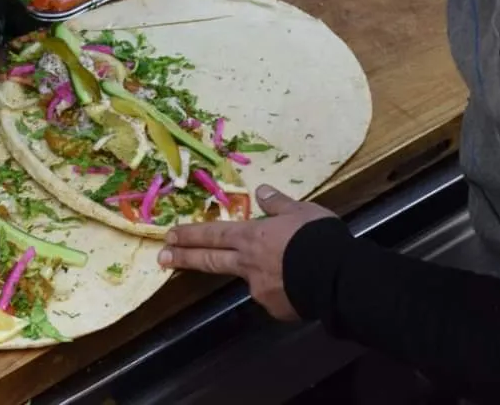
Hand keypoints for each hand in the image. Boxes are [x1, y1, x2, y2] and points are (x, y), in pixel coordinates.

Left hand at [158, 185, 336, 320]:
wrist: (337, 277)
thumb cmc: (318, 237)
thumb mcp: (300, 210)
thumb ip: (277, 203)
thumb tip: (261, 191)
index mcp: (252, 236)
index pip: (213, 234)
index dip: (190, 233)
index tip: (169, 235)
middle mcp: (248, 264)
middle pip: (209, 260)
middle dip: (184, 257)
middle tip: (162, 257)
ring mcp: (259, 289)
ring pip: (249, 279)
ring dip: (258, 274)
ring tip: (287, 269)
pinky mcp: (275, 308)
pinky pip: (274, 297)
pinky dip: (281, 291)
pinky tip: (298, 286)